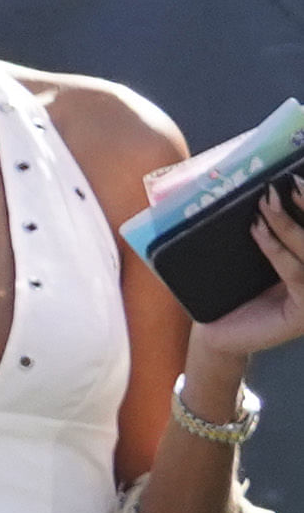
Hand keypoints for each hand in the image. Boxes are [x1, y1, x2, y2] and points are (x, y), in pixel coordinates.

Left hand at [192, 180, 303, 358]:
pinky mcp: (303, 313)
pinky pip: (296, 273)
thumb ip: (263, 230)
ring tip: (267, 202)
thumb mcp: (250, 258)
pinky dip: (276, 248)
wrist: (218, 335)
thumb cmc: (232, 294)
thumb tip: (261, 188)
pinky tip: (257, 230)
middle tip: (291, 182)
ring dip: (289, 224)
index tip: (301, 177)